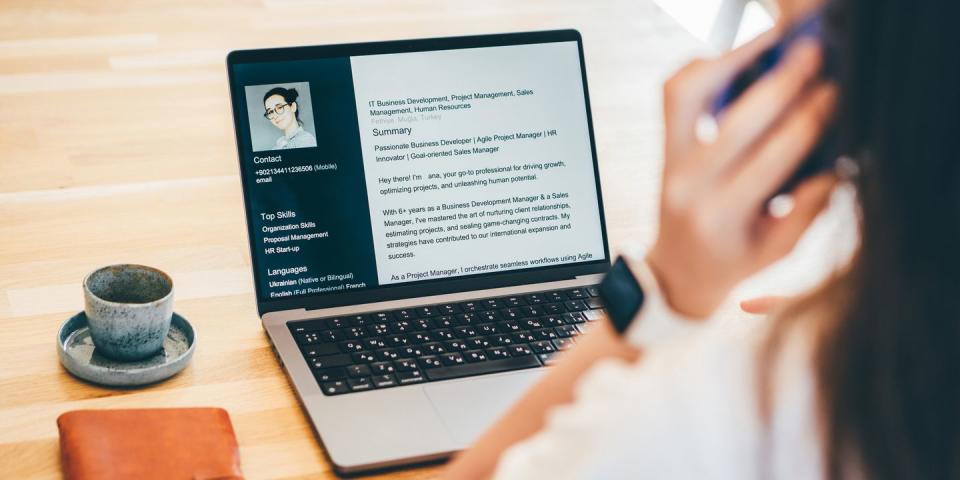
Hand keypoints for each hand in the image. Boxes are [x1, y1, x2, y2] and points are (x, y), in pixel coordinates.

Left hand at [646, 32, 837, 317]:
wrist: (677, 271)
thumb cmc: (734, 261)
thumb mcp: (779, 248)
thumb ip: (810, 206)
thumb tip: (841, 156)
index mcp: (722, 216)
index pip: (772, 158)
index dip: (808, 120)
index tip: (836, 93)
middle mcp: (688, 185)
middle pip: (736, 122)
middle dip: (780, 84)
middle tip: (812, 55)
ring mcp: (669, 161)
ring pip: (688, 95)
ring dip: (730, 61)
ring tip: (771, 44)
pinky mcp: (664, 144)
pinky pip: (675, 94)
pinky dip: (702, 68)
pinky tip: (737, 60)